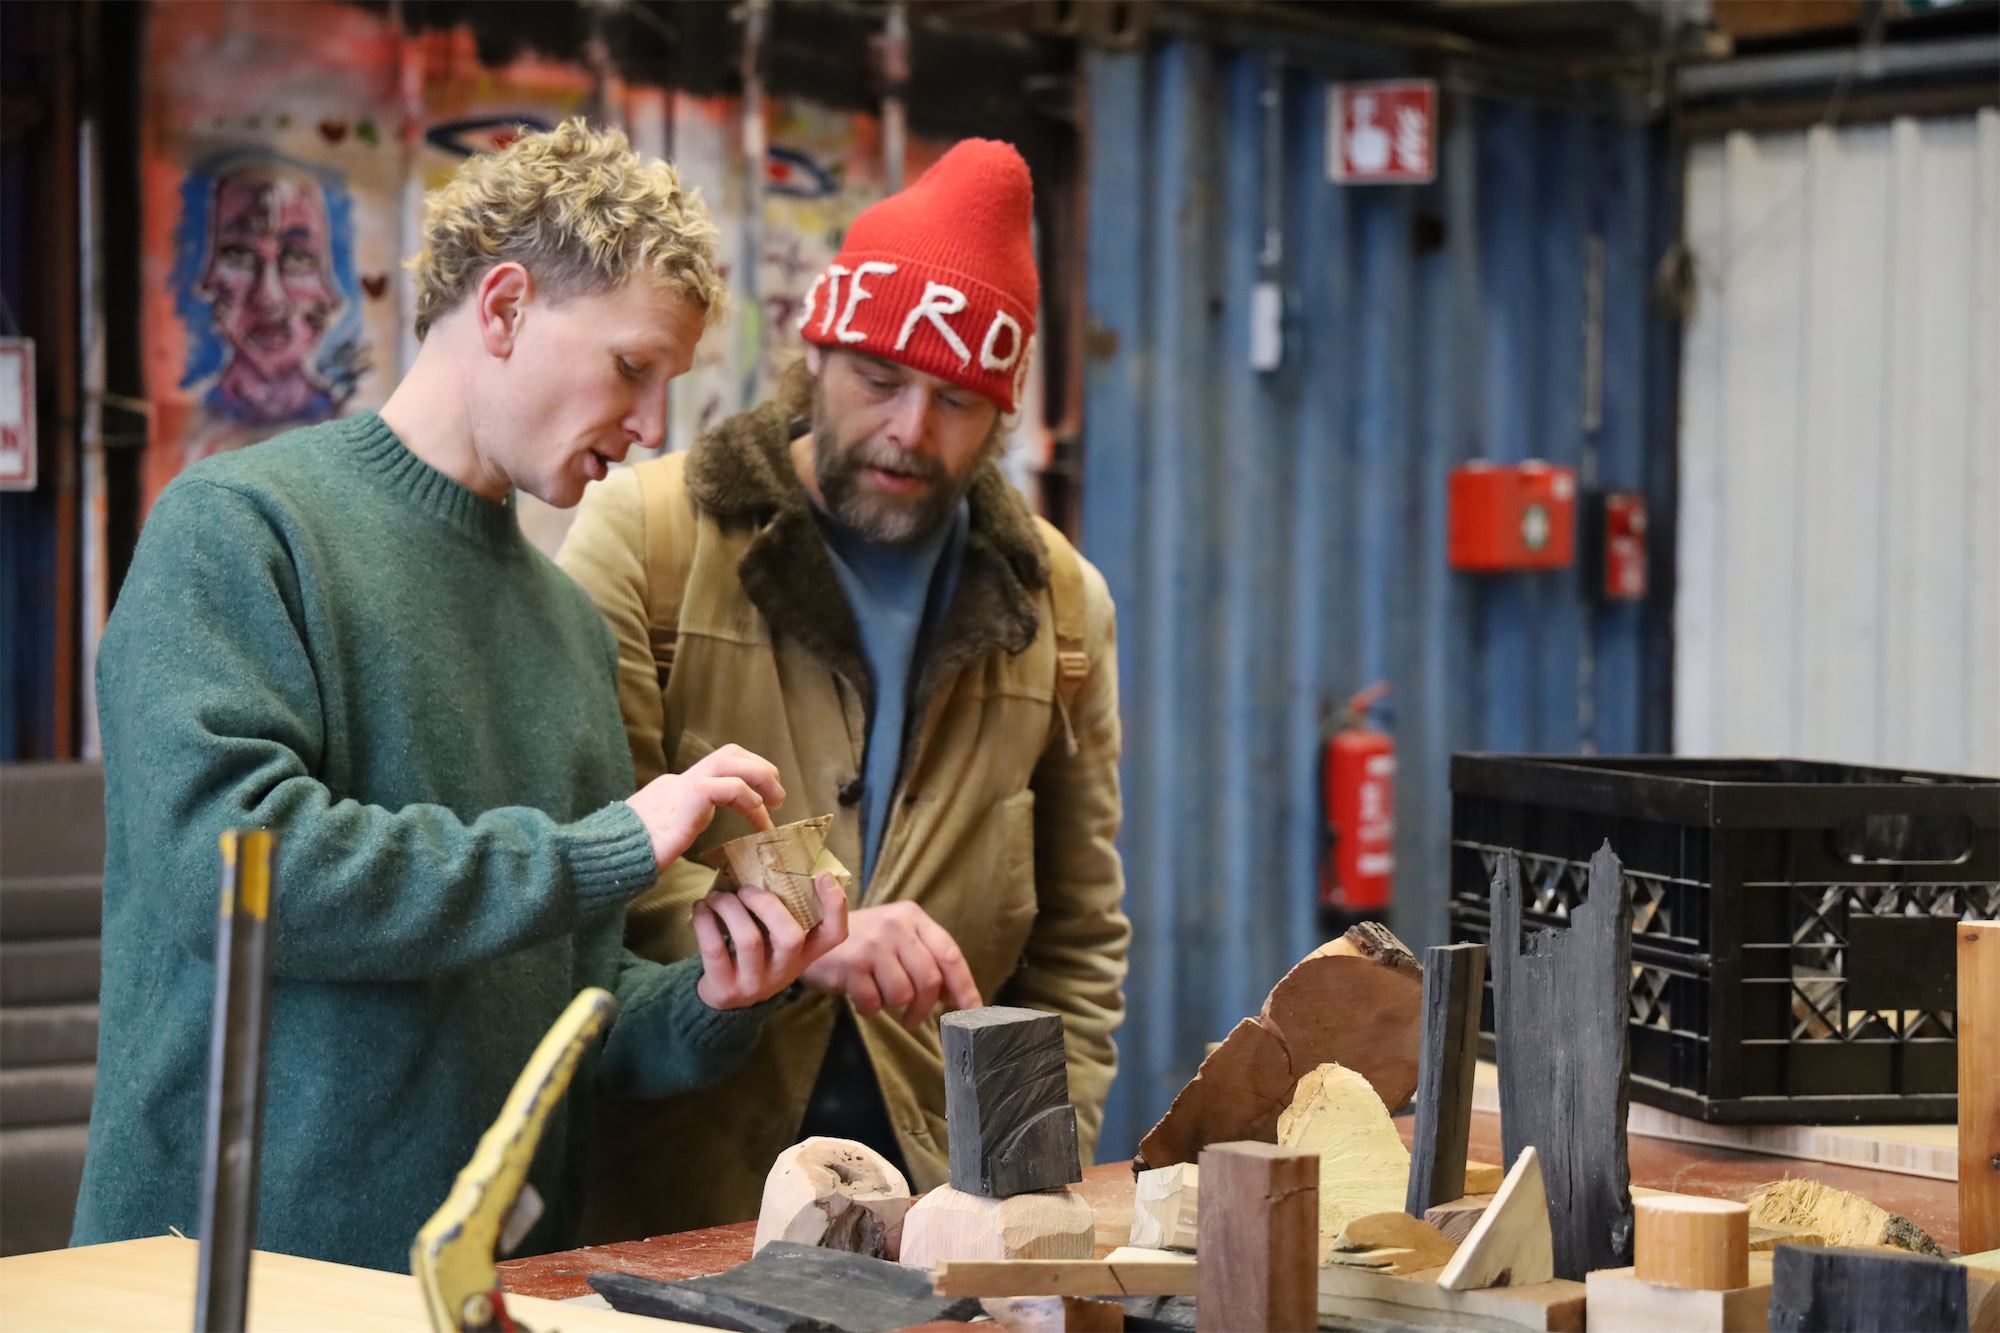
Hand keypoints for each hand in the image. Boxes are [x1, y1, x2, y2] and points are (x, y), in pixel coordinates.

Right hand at [625, 744, 784, 865]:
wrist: (601, 860)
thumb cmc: (628, 858)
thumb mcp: (663, 837)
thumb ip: (683, 826)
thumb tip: (696, 830)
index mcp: (675, 789)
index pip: (719, 767)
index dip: (749, 779)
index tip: (765, 807)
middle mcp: (678, 782)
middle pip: (728, 754)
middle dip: (760, 768)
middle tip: (778, 796)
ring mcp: (678, 790)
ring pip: (729, 762)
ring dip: (760, 777)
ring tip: (776, 802)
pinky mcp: (681, 803)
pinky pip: (721, 786)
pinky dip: (745, 796)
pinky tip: (756, 816)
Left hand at [693, 872, 848, 1009]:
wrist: (724, 997)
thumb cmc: (754, 953)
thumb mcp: (775, 938)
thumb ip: (782, 911)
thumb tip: (770, 862)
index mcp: (805, 954)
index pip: (835, 934)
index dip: (835, 904)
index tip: (822, 874)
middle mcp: (785, 971)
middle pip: (790, 938)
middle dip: (766, 904)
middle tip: (745, 890)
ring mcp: (756, 984)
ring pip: (748, 940)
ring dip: (729, 908)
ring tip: (717, 897)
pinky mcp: (726, 989)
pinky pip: (715, 949)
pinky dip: (706, 921)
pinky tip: (701, 908)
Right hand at [800, 902, 981, 1030]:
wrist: (807, 932)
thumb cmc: (862, 943)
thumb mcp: (897, 940)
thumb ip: (926, 960)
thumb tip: (957, 996)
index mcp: (913, 917)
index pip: (949, 954)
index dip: (965, 986)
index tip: (974, 1012)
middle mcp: (895, 925)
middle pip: (929, 979)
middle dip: (925, 1008)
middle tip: (915, 1020)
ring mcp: (872, 944)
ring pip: (903, 995)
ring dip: (895, 1008)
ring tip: (881, 999)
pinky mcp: (851, 964)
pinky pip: (874, 1003)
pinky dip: (870, 1009)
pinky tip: (861, 996)